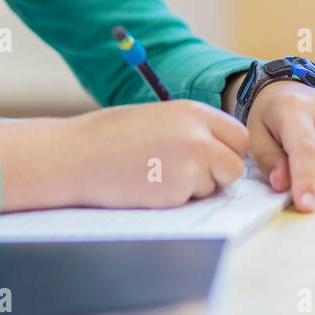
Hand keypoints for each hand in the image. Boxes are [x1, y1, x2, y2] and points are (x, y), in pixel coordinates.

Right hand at [65, 100, 249, 208]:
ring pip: (214, 186)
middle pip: (235, 164)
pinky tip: (147, 186)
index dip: (226, 150)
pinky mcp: (177, 193)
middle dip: (220, 173)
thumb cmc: (109, 136)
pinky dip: (175, 199)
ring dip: (194, 187)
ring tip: (156, 174)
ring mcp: (190, 166)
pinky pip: (191, 201)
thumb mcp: (157, 117)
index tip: (211, 157)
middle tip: (191, 173)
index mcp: (194, 112)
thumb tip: (218, 150)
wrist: (75, 157)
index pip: (238, 136)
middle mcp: (198, 137)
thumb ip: (190, 129)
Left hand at [244, 83, 314, 211]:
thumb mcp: (255, 138)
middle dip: (314, 183)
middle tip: (297, 175)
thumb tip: (283, 185)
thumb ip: (268, 161)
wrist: (291, 91)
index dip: (305, 181)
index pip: (306, 150)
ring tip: (313, 166)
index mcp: (294, 108)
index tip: (305, 206)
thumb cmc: (271, 119)